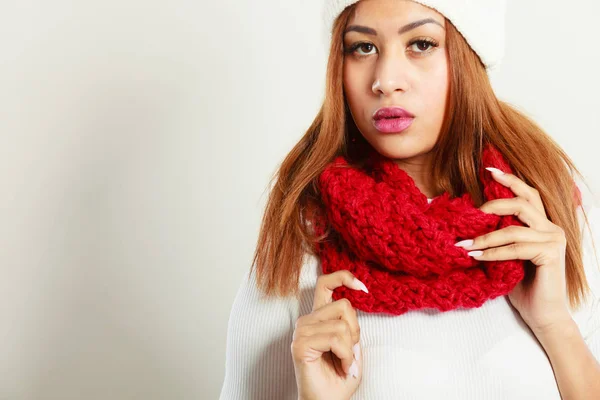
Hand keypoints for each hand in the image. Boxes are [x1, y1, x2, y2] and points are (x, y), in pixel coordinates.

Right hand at [291, 270, 366, 399]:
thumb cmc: (340, 377)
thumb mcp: (352, 345)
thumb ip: (351, 323)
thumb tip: (359, 294)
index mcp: (318, 317)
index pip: (325, 284)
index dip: (343, 277)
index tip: (362, 287)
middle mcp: (307, 320)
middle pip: (344, 305)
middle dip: (356, 331)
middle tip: (350, 353)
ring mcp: (302, 331)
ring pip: (342, 325)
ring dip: (351, 349)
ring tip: (344, 364)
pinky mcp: (301, 345)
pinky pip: (336, 340)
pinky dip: (346, 356)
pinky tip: (342, 368)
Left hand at [454, 167, 572, 333]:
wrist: (543, 315)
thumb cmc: (524, 286)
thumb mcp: (507, 256)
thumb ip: (499, 237)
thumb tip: (471, 224)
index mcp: (542, 224)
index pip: (527, 195)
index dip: (509, 180)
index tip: (488, 171)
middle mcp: (551, 228)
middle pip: (522, 203)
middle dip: (493, 205)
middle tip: (471, 214)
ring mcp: (553, 240)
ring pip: (513, 228)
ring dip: (484, 237)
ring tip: (464, 245)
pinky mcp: (551, 254)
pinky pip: (515, 248)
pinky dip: (493, 252)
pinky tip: (477, 257)